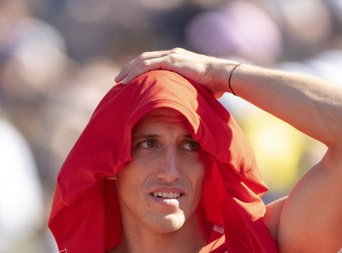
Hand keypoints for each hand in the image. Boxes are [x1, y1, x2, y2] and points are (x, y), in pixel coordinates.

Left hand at [114, 48, 238, 97]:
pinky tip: (127, 81)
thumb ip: (186, 92)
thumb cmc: (214, 86)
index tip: (130, 80)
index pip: (153, 62)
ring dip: (129, 70)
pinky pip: (148, 65)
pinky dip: (135, 72)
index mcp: (177, 60)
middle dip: (130, 69)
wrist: (222, 76)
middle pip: (145, 59)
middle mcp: (172, 55)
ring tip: (119, 81)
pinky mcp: (172, 61)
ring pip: (143, 61)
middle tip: (119, 80)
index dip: (140, 70)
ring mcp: (171, 56)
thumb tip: (183, 108)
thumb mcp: (196, 89)